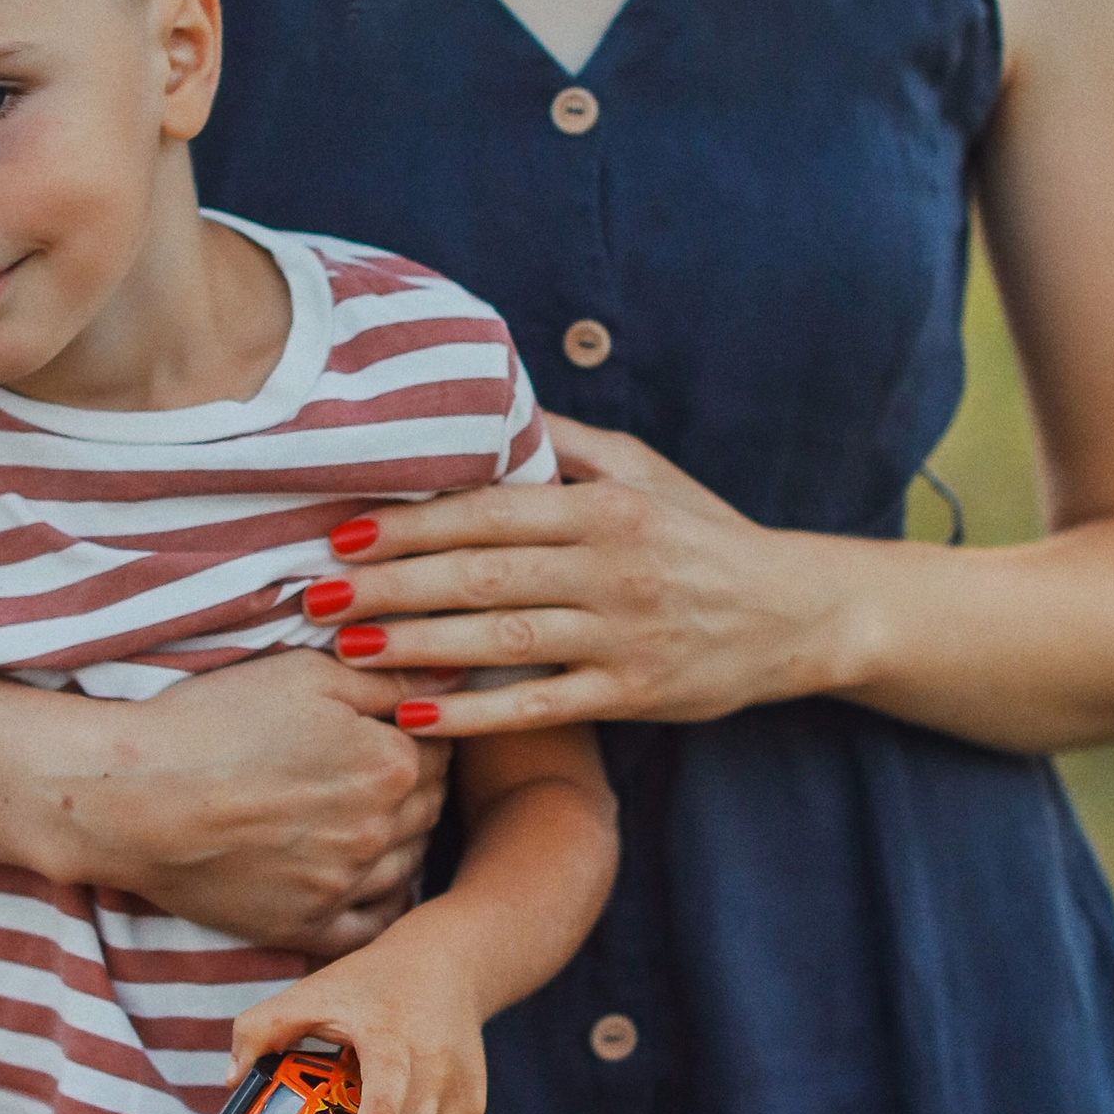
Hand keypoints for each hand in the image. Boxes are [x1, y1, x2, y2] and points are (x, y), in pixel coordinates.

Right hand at [29, 653, 445, 949]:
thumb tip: (457, 678)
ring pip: (407, 863)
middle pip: (428, 806)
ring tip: (362, 813)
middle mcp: (379, 831)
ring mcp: (343, 885)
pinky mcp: (305, 926)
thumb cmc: (213, 721)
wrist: (134, 796)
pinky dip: (378, 901)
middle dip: (413, 783)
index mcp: (390, 765)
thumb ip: (391, 679)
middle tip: (373, 766)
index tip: (391, 725)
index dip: (418, 731)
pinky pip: (372, 925)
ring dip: (400, 837)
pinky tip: (362, 877)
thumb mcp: (306, 673)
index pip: (440, 747)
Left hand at [228, 913, 488, 1113]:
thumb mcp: (312, 991)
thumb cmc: (371, 984)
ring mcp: (459, 1093)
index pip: (391, 1074)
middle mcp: (434, 1065)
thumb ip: (261, 1027)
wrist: (448, 966)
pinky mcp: (471, 1111)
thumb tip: (230, 1081)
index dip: (380, 1112)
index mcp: (391, 1032)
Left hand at [308, 416, 840, 734]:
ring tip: (347, 646)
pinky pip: (541, 705)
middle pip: (483, 573)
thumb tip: (490, 402)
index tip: (340, 528)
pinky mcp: (635, 695)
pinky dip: (476, 711)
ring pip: (504, 638)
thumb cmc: (704, 533)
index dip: (412, 521)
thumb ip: (564, 445)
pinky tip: (416, 712)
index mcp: (607, 506)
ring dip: (419, 643)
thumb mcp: (644, 471)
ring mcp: (624, 635)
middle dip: (393, 582)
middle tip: (315, 593)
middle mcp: (614, 567)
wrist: (797, 613)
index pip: (491, 510)